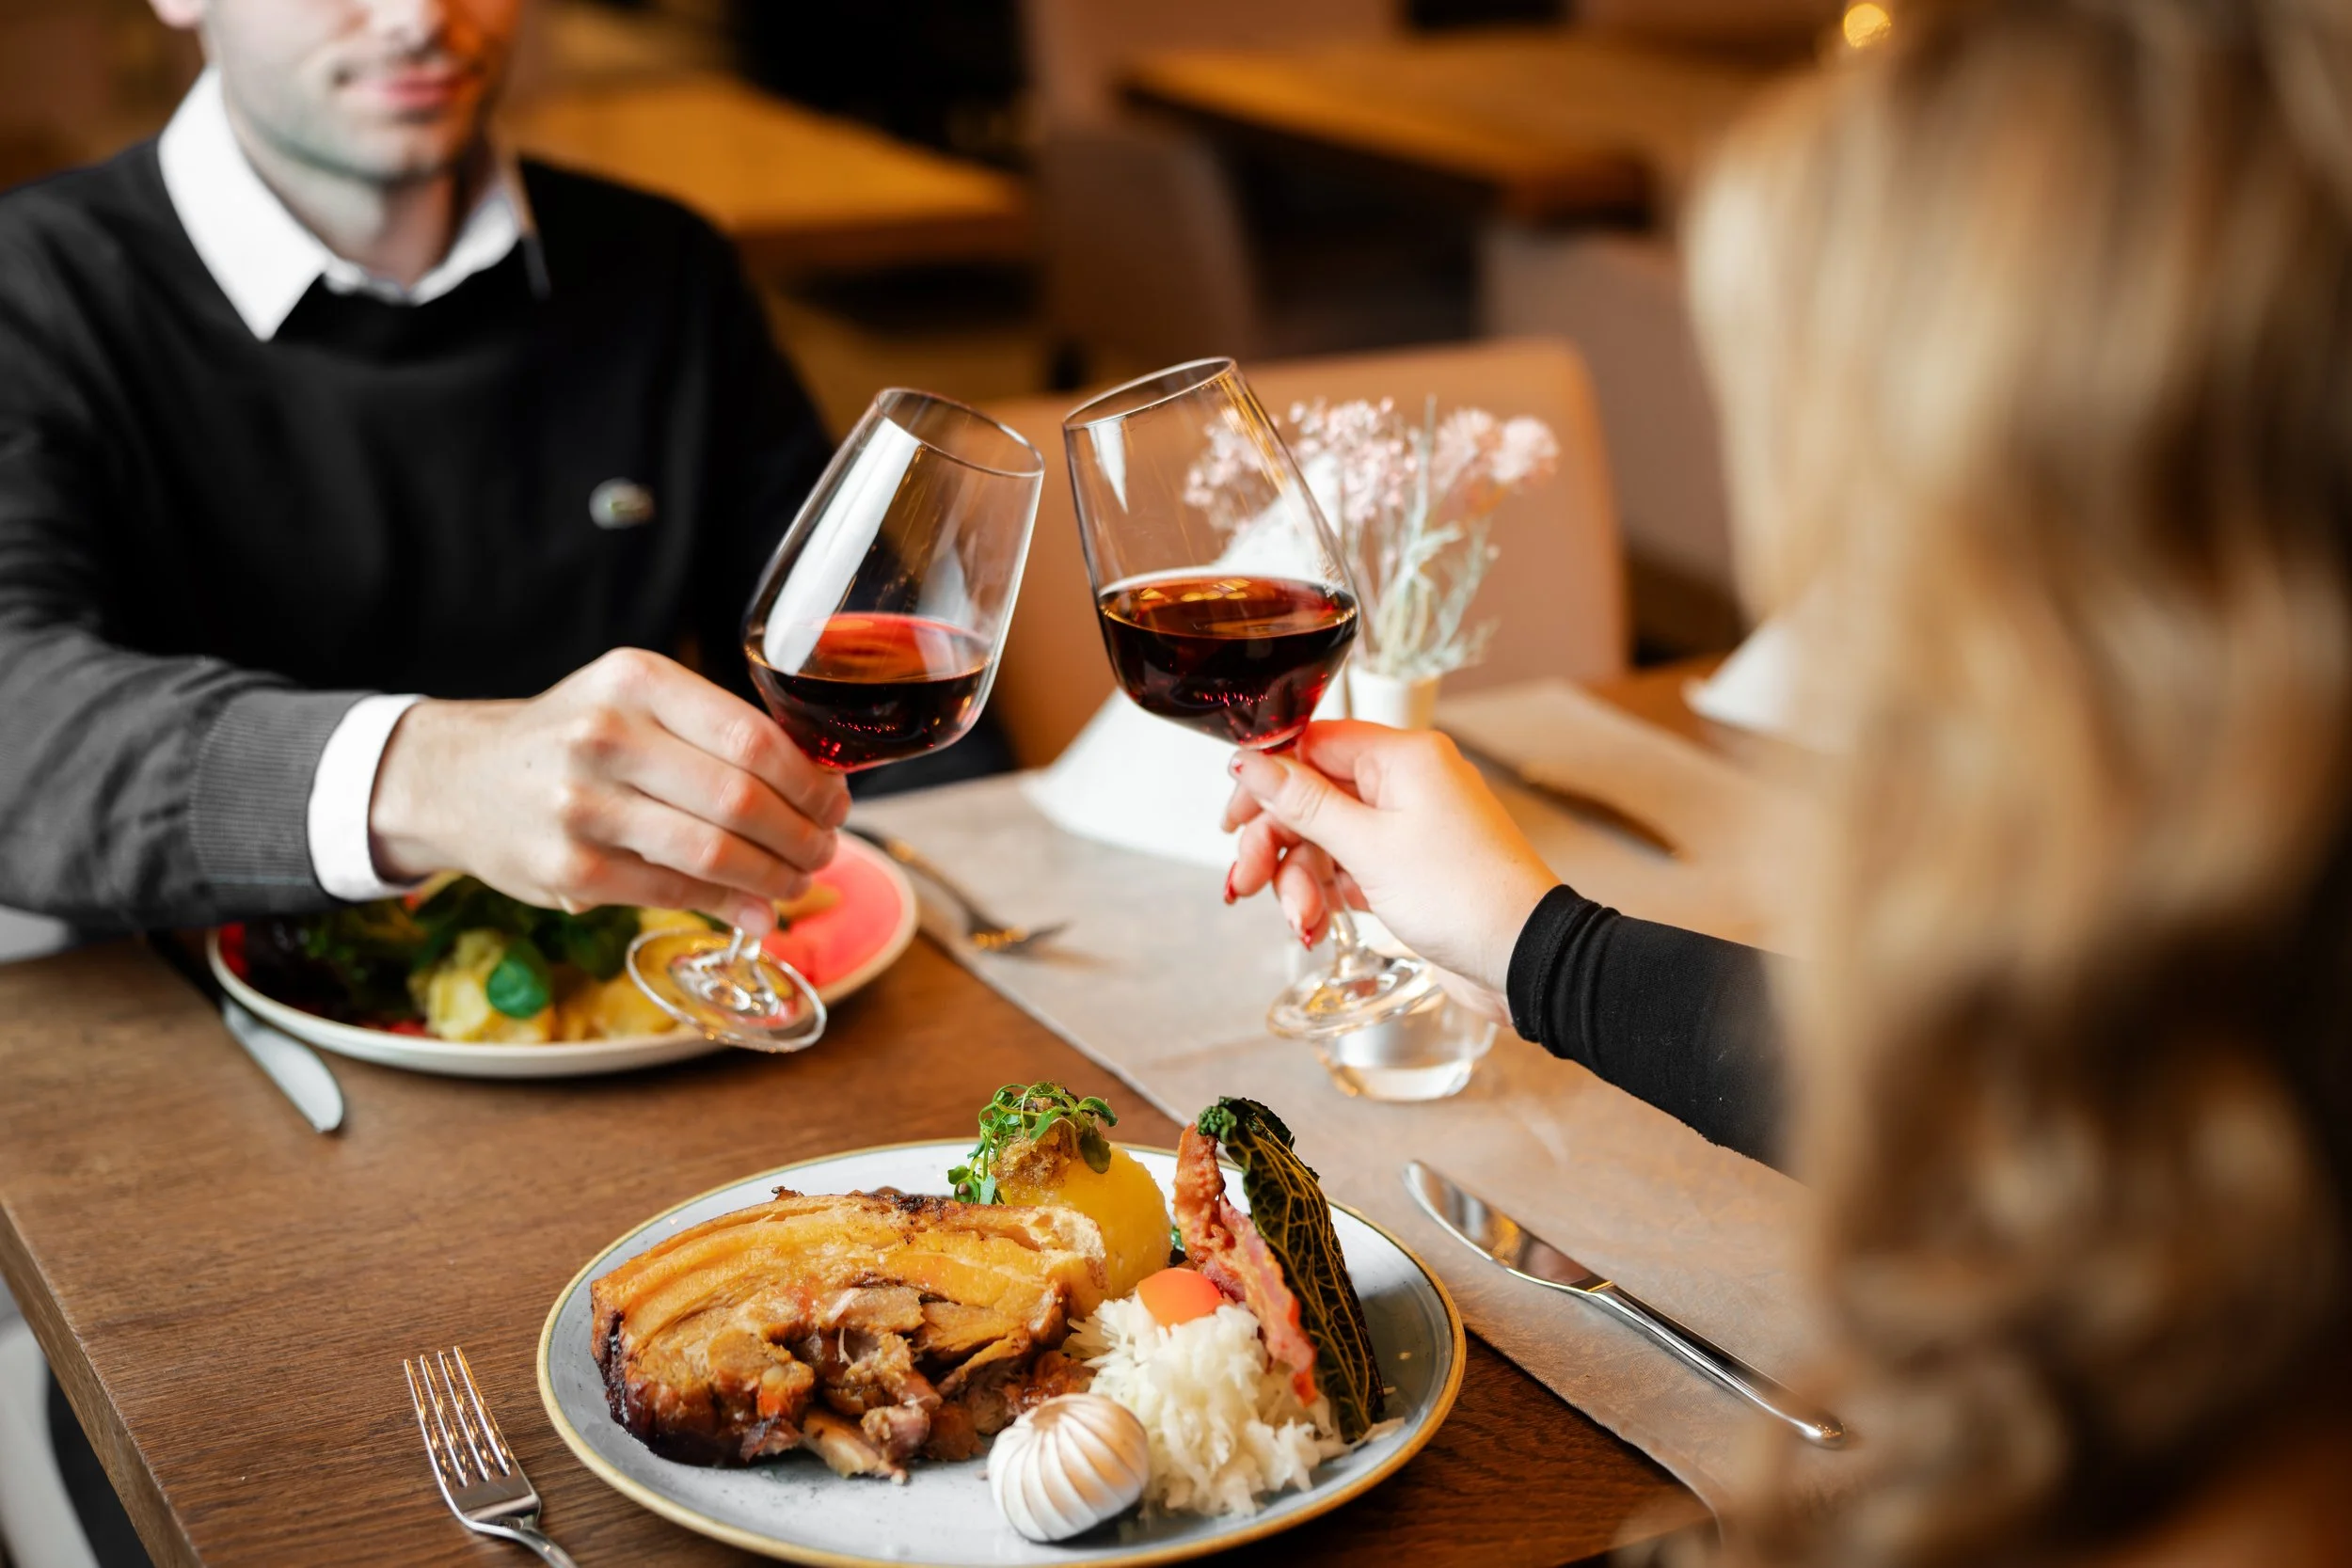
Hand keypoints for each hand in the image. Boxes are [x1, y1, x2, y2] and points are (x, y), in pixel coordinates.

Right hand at [367, 648, 849, 935]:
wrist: (460, 776)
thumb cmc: (573, 737)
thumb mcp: (637, 703)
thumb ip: (717, 736)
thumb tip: (818, 800)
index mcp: (638, 680)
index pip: (753, 737)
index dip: (811, 782)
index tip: (837, 804)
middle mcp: (606, 734)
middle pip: (741, 798)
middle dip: (803, 835)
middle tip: (826, 850)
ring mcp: (581, 803)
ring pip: (712, 851)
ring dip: (774, 876)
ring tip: (799, 881)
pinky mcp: (567, 867)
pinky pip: (673, 890)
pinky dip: (727, 903)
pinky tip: (754, 906)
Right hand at [1224, 722, 1557, 995]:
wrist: (1523, 959)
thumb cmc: (1465, 896)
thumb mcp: (1368, 847)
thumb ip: (1303, 802)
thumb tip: (1252, 762)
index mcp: (1403, 757)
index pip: (1313, 743)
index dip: (1267, 780)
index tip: (1234, 817)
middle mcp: (1406, 784)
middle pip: (1312, 796)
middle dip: (1276, 842)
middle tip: (1246, 881)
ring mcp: (1408, 828)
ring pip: (1325, 838)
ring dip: (1299, 880)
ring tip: (1299, 920)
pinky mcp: (1407, 868)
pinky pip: (1348, 868)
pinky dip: (1326, 894)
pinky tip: (1315, 924)